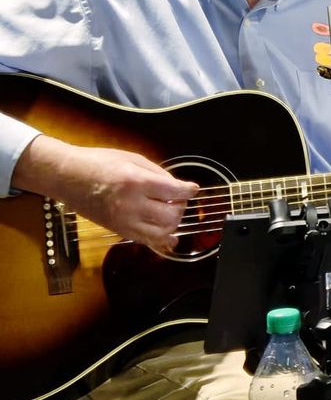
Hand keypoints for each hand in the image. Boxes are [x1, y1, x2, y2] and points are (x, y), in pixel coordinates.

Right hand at [14, 136, 198, 254]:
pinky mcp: (118, 231)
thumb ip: (157, 173)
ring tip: (170, 212)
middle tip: (178, 199)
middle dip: (180, 207)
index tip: (194, 189)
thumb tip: (177, 187)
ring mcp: (123, 220)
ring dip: (173, 224)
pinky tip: (169, 235)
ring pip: (162, 232)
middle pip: (171, 215)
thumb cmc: (98, 162)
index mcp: (136, 181)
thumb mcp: (132, 158)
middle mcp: (131, 204)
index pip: (173, 191)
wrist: (67, 177)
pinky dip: (161, 239)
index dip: (189, 191)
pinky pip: (146, 241)